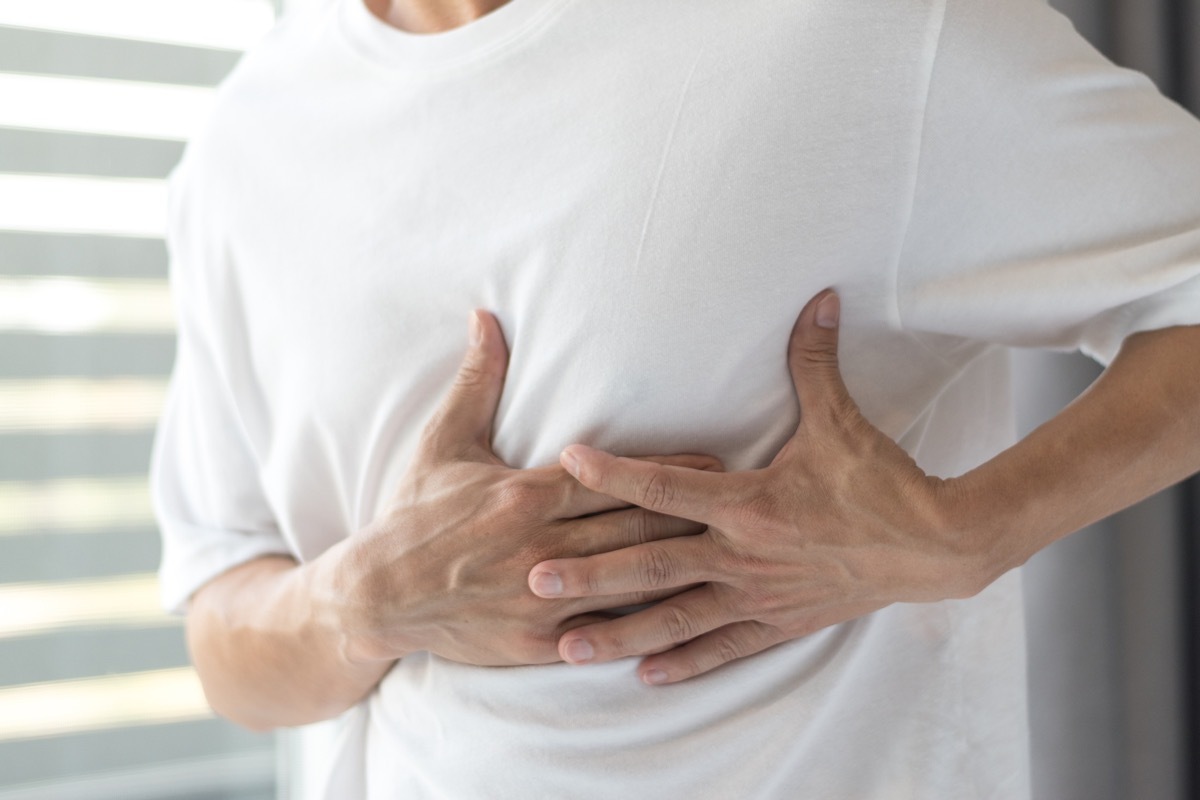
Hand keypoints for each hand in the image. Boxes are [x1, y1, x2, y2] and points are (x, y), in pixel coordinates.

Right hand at [319, 310, 719, 667]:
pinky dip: (644, 623)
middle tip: (742, 505)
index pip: (612, 478)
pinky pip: (602, 632)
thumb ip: (478, 381)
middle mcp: (539, 545)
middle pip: (634, 528)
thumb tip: (488, 317)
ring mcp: (540, 597)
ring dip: (682, 568)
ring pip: (629, 581)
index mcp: (524, 494)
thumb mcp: (443, 442)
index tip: (715, 462)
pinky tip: (687, 617)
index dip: (668, 471)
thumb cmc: (415, 513)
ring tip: (731, 556)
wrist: (377, 595)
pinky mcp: (536, 642)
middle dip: (692, 517)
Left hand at [526, 290, 992, 683]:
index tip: (566, 462)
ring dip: (621, 634)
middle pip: (652, 565)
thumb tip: (817, 297)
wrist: (935, 546)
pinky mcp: (778, 622)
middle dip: (591, 575)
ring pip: (676, 619)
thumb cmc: (881, 483)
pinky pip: (722, 647)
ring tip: (569, 648)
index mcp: (750, 503)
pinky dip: (684, 662)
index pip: (667, 486)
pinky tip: (645, 674)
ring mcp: (758, 595)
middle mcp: (743, 555)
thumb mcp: (842, 422)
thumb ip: (815, 362)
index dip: (614, 473)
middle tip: (534, 579)